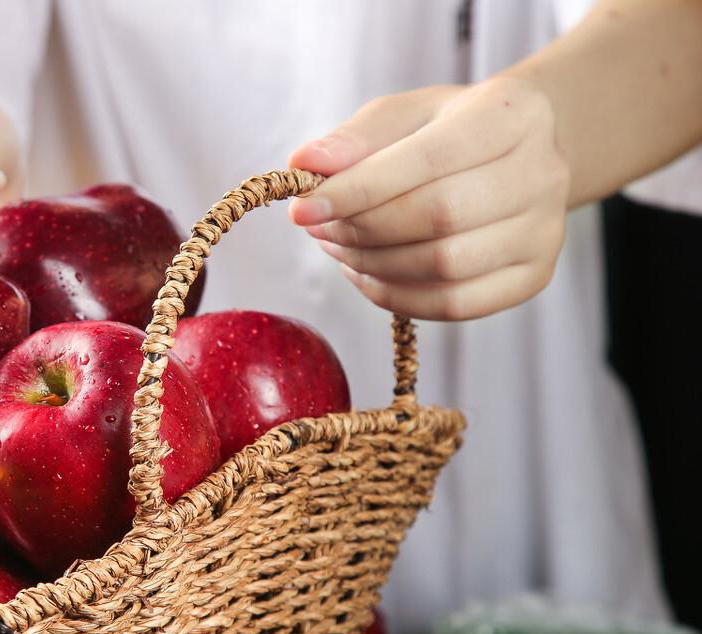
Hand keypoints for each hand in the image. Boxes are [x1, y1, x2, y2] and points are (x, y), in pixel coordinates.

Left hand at [289, 77, 569, 320]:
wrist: (510, 159)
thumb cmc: (446, 133)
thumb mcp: (402, 117)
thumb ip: (354, 139)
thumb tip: (305, 164)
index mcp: (511, 114)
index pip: (430, 158)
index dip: (360, 188)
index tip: (302, 208)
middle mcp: (543, 172)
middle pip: (440, 216)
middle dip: (363, 227)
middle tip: (317, 228)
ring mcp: (545, 231)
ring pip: (446, 266)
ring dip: (374, 264)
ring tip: (338, 246)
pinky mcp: (535, 276)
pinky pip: (455, 305)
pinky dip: (397, 296)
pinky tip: (367, 274)